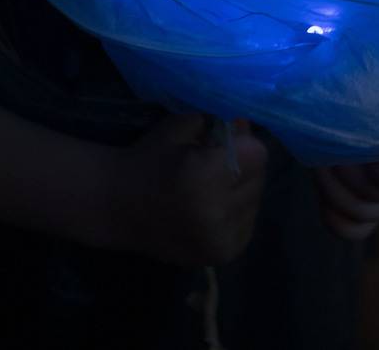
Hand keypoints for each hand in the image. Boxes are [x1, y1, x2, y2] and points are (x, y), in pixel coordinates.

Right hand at [115, 113, 267, 264]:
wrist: (119, 207)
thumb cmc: (149, 159)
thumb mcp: (180, 127)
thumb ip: (218, 123)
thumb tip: (247, 126)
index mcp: (205, 178)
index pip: (257, 154)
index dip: (242, 142)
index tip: (223, 140)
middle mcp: (219, 214)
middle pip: (259, 177)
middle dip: (244, 165)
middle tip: (216, 162)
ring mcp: (222, 240)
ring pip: (256, 200)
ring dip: (242, 189)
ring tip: (212, 186)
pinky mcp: (224, 255)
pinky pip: (248, 222)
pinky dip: (236, 211)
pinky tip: (213, 207)